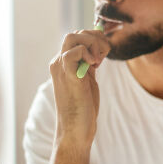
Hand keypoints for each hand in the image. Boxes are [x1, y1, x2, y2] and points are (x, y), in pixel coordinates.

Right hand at [49, 29, 109, 148]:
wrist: (76, 130)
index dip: (95, 40)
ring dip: (93, 44)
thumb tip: (99, 48)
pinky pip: (73, 52)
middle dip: (95, 39)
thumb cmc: (83, 106)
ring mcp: (61, 68)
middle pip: (75, 33)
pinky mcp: (69, 77)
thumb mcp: (88, 79)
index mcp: (63, 62)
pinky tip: (94, 67)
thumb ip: (90, 64)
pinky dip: (87, 53)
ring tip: (99, 62)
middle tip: (104, 57)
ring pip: (73, 37)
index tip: (103, 56)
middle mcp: (59, 62)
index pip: (77, 36)